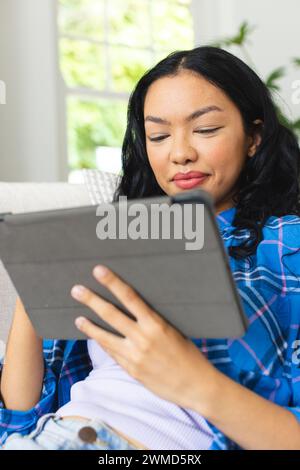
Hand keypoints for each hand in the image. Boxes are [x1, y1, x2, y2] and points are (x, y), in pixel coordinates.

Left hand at [71, 265, 217, 411]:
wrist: (194, 386)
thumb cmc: (188, 354)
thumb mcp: (174, 330)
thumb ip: (153, 321)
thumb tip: (135, 308)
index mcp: (156, 324)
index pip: (130, 297)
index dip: (113, 282)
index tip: (99, 271)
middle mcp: (142, 339)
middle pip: (111, 315)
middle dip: (92, 300)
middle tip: (76, 290)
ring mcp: (134, 356)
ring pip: (105, 337)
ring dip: (90, 326)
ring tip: (78, 318)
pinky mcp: (131, 370)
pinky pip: (112, 353)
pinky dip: (102, 343)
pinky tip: (95, 337)